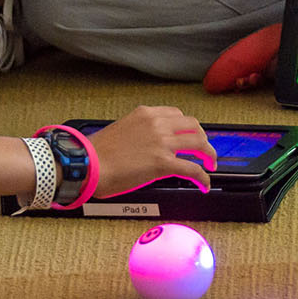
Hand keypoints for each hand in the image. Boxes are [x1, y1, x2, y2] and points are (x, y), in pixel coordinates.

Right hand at [87, 105, 215, 195]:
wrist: (87, 165)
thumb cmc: (96, 154)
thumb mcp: (121, 131)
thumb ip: (139, 133)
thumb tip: (148, 146)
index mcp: (146, 114)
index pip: (177, 115)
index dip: (188, 127)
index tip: (190, 136)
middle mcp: (157, 124)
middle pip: (194, 126)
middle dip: (203, 139)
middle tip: (204, 151)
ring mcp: (162, 143)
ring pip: (199, 144)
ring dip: (209, 156)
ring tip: (210, 166)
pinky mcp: (163, 163)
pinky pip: (193, 169)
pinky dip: (203, 178)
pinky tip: (204, 185)